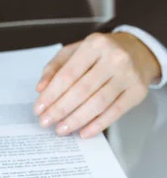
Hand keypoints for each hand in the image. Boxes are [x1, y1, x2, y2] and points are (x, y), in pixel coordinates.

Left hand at [34, 32, 160, 138]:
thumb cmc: (101, 53)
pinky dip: (98, 125)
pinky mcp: (138, 91)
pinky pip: (115, 112)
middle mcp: (114, 58)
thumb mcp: (75, 51)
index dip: (51, 94)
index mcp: (95, 44)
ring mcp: (128, 75)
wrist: (138, 51)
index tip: (38, 108)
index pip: (68, 74)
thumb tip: (41, 88)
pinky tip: (84, 132)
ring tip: (61, 129)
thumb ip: (55, 67)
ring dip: (76, 120)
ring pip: (98, 103)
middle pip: (82, 90)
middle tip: (46, 122)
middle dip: (60, 109)